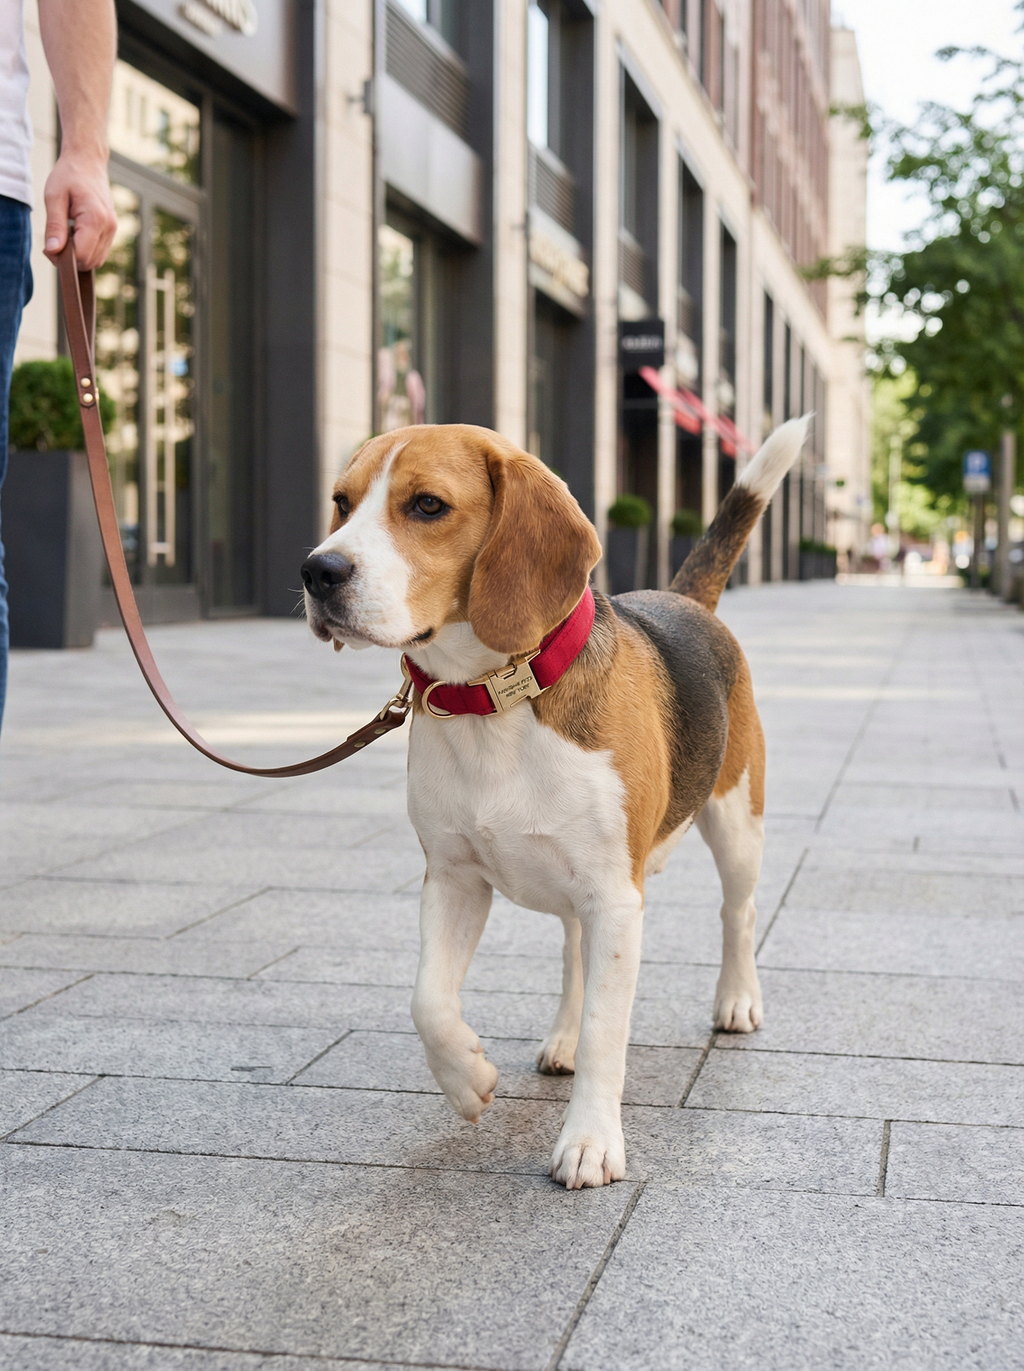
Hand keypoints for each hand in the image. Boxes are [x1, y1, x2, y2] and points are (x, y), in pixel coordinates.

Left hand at [43, 149, 116, 269]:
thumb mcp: (54, 197)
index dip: (62, 258)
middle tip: (54, 242)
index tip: (48, 246)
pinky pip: (99, 252)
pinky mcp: (111, 230)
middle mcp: (109, 228)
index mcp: (95, 219)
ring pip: (96, 261)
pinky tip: (74, 235)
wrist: (88, 161)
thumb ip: (54, 226)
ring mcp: (113, 230)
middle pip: (89, 262)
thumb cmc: (69, 175)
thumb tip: (52, 251)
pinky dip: (85, 251)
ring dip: (78, 256)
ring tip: (65, 237)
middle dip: (70, 259)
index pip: (81, 256)